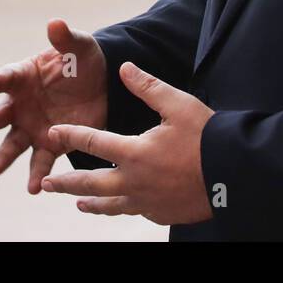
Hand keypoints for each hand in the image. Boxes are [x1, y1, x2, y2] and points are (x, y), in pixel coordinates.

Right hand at [0, 19, 108, 193]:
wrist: (103, 84)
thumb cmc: (82, 60)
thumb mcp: (77, 45)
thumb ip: (65, 38)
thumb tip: (55, 23)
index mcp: (22, 76)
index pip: (3, 78)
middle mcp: (21, 104)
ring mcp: (33, 127)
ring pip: (12, 145)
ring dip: (2, 158)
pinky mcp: (52, 144)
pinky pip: (42, 162)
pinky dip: (38, 175)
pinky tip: (34, 188)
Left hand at [40, 62, 215, 225]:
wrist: (235, 174)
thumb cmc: (207, 136)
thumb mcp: (178, 104)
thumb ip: (148, 87)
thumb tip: (124, 68)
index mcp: (135, 152)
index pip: (93, 142)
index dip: (70, 136)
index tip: (52, 134)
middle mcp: (135, 181)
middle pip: (91, 183)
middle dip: (66, 183)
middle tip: (47, 184)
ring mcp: (148, 202)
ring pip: (111, 205)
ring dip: (91, 203)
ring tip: (77, 203)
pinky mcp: (162, 214)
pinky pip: (136, 211)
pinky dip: (123, 208)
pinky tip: (120, 205)